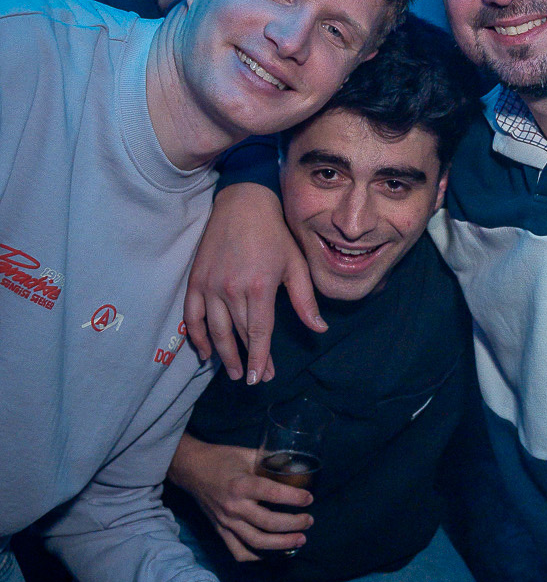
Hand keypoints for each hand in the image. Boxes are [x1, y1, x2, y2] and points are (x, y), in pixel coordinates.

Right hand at [169, 431, 312, 561]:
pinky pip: (239, 551)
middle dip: (294, 524)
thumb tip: (294, 468)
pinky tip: (273, 552)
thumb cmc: (221, 459)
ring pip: (257, 542)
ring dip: (282, 544)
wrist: (191, 470)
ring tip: (300, 540)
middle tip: (309, 521)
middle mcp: (233, 507)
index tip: (309, 498)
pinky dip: (257, 556)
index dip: (294, 497)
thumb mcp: (246, 454)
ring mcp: (226, 523)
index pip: (272, 493)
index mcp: (241, 485)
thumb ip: (269, 462)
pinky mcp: (220, 531)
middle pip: (268, 523)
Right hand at [184, 183, 323, 383]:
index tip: (262, 378)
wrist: (243, 203)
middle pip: (238, 335)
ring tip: (232, 372)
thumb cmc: (275, 233)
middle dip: (247, 360)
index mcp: (259, 287)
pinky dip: (196, 336)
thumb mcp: (296, 264)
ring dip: (223, 354)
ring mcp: (210, 285)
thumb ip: (305, 300)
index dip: (261, 359)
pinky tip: (205, 352)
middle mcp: (231, 289)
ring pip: (214, 330)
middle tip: (254, 379)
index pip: (259, 333)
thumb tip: (320, 329)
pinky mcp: (196, 279)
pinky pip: (192, 315)